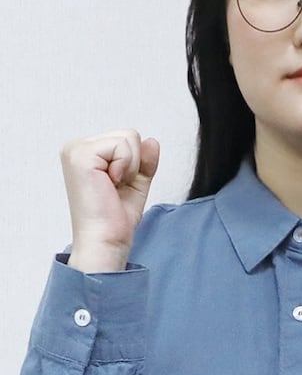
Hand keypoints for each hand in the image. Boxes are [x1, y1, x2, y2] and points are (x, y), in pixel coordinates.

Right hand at [60, 129, 159, 272]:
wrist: (106, 240)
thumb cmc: (115, 217)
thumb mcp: (137, 181)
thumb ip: (145, 159)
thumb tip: (152, 140)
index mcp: (86, 152)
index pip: (127, 138)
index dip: (135, 163)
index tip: (118, 185)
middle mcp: (76, 148)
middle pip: (129, 134)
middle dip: (134, 162)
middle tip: (116, 187)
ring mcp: (76, 150)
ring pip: (128, 137)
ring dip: (130, 166)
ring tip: (112, 186)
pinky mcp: (80, 155)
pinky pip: (122, 144)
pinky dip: (125, 166)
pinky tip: (110, 183)